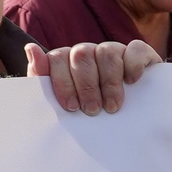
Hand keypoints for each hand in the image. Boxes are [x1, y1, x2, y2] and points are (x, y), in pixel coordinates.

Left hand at [26, 40, 159, 114]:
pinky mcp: (140, 54)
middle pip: (81, 55)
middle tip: (92, 111)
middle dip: (86, 86)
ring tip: (112, 107)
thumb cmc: (89, 113)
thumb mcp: (62, 104)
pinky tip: (132, 82)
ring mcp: (115, 50)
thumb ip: (42, 79)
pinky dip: (133, 64)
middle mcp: (90, 52)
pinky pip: (136, 48)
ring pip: (107, 52)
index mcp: (67, 61)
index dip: (63, 82)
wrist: (129, 123)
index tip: (71, 107)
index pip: (57, 58)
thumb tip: (31, 49)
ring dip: (109, 82)